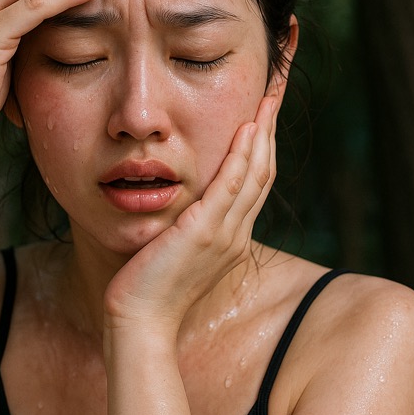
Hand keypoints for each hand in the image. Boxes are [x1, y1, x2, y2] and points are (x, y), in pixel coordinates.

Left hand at [103, 96, 278, 337]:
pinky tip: (245, 129)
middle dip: (269, 130)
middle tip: (275, 94)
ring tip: (267, 99)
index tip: (263, 114)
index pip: (255, 183)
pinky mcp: (204, 232)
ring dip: (262, 134)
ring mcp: (224, 233)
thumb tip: (186, 205)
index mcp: (231, 238)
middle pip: (264, 172)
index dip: (262, 146)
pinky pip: (230, 186)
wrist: (139, 320)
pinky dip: (241, 156)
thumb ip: (189, 227)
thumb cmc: (149, 287)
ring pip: (254, 174)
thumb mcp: (176, 250)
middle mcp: (235, 234)